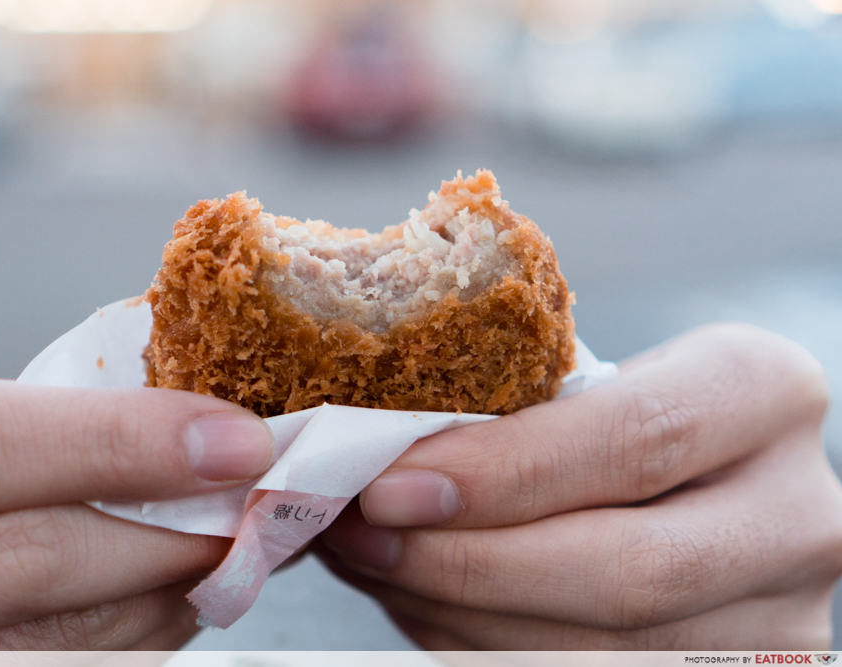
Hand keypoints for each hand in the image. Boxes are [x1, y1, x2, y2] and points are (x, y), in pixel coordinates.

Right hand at [0, 380, 273, 648]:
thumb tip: (168, 431)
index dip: (116, 441)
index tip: (232, 439)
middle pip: (20, 559)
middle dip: (161, 532)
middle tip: (248, 510)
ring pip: (39, 647)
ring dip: (154, 601)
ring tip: (214, 560)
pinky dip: (117, 653)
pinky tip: (155, 617)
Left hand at [318, 324, 841, 648]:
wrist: (699, 480)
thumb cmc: (617, 410)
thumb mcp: (593, 379)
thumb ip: (511, 411)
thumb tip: (364, 456)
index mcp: (760, 392)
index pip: (635, 439)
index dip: (505, 474)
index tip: (389, 487)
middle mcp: (794, 512)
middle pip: (626, 570)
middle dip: (466, 564)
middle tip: (358, 536)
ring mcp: (777, 615)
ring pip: (603, 649)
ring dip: (457, 615)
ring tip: (371, 566)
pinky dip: (480, 645)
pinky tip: (421, 605)